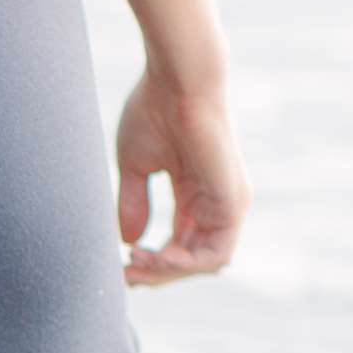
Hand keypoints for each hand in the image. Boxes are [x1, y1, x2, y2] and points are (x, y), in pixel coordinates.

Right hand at [115, 69, 249, 284]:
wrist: (177, 80)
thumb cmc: (154, 110)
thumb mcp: (135, 167)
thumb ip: (134, 204)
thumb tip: (127, 241)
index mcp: (194, 192)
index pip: (179, 243)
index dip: (150, 262)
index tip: (120, 264)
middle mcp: (216, 202)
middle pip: (191, 259)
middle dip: (156, 273)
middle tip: (125, 271)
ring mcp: (228, 204)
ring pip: (206, 263)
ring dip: (168, 272)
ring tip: (137, 263)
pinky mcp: (232, 202)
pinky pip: (215, 253)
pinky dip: (185, 264)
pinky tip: (155, 257)